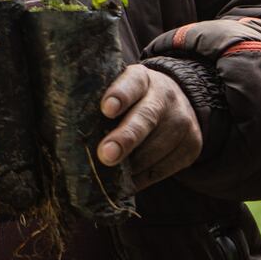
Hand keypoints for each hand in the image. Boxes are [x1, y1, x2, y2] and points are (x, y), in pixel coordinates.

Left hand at [97, 64, 202, 189]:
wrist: (178, 101)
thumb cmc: (132, 99)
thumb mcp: (119, 89)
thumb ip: (100, 101)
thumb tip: (68, 132)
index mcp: (141, 78)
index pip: (132, 84)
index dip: (120, 95)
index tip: (106, 109)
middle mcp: (165, 96)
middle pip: (145, 119)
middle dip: (125, 139)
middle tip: (106, 155)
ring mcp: (183, 121)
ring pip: (155, 149)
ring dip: (131, 165)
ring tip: (109, 174)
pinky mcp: (192, 146)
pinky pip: (164, 169)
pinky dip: (142, 178)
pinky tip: (126, 181)